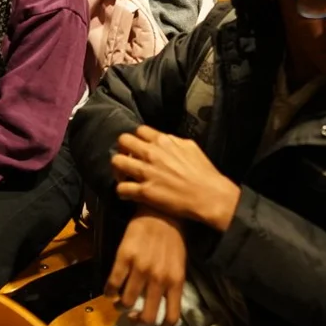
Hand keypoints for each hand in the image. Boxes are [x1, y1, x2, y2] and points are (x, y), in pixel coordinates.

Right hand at [106, 210, 186, 325]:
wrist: (159, 211)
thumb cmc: (172, 238)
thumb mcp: (179, 263)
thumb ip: (172, 284)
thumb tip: (162, 304)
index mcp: (175, 281)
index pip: (172, 316)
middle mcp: (159, 279)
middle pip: (147, 316)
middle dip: (138, 321)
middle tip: (134, 317)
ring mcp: (141, 269)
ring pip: (126, 303)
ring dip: (121, 307)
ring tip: (120, 302)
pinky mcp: (124, 258)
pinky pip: (113, 285)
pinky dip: (109, 293)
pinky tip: (110, 292)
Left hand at [112, 124, 240, 230]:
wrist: (208, 195)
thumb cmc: (203, 172)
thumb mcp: (190, 147)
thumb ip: (173, 141)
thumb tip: (164, 140)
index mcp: (163, 141)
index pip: (139, 131)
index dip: (137, 139)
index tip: (138, 148)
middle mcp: (151, 153)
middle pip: (123, 141)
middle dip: (122, 149)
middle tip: (127, 159)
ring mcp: (146, 172)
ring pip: (116, 162)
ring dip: (118, 169)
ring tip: (124, 176)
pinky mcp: (144, 192)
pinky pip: (121, 188)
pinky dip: (121, 191)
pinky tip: (127, 194)